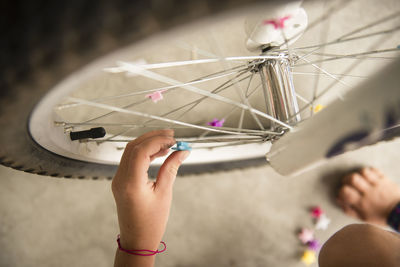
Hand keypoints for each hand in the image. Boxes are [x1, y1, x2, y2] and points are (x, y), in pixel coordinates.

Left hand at [112, 130, 188, 256]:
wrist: (137, 240)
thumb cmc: (151, 222)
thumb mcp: (165, 193)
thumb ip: (171, 168)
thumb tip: (182, 152)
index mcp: (131, 183)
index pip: (140, 151)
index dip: (157, 140)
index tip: (174, 140)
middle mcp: (120, 179)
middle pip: (133, 147)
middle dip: (152, 137)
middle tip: (172, 136)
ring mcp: (118, 179)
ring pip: (130, 151)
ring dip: (148, 143)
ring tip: (168, 143)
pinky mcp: (121, 181)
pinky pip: (130, 160)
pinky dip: (144, 153)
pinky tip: (159, 153)